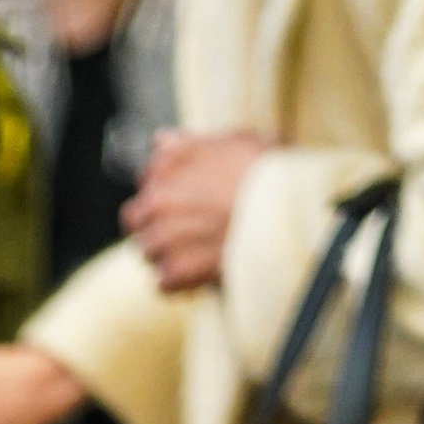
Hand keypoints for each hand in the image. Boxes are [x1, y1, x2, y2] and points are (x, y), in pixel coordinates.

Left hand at [124, 127, 273, 295]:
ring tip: (197, 252)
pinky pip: (162, 282)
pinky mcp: (177, 269)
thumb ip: (193, 143)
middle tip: (185, 230)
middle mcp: (161, 197)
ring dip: (166, 253)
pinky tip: (199, 274)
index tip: (183, 200)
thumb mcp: (237, 143)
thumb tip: (162, 140)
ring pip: (146, 251)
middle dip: (154, 224)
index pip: (146, 179)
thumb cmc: (271, 177)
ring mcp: (165, 235)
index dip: (164, 191)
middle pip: (136, 218)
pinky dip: (178, 283)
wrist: (287, 214)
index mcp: (171, 163)